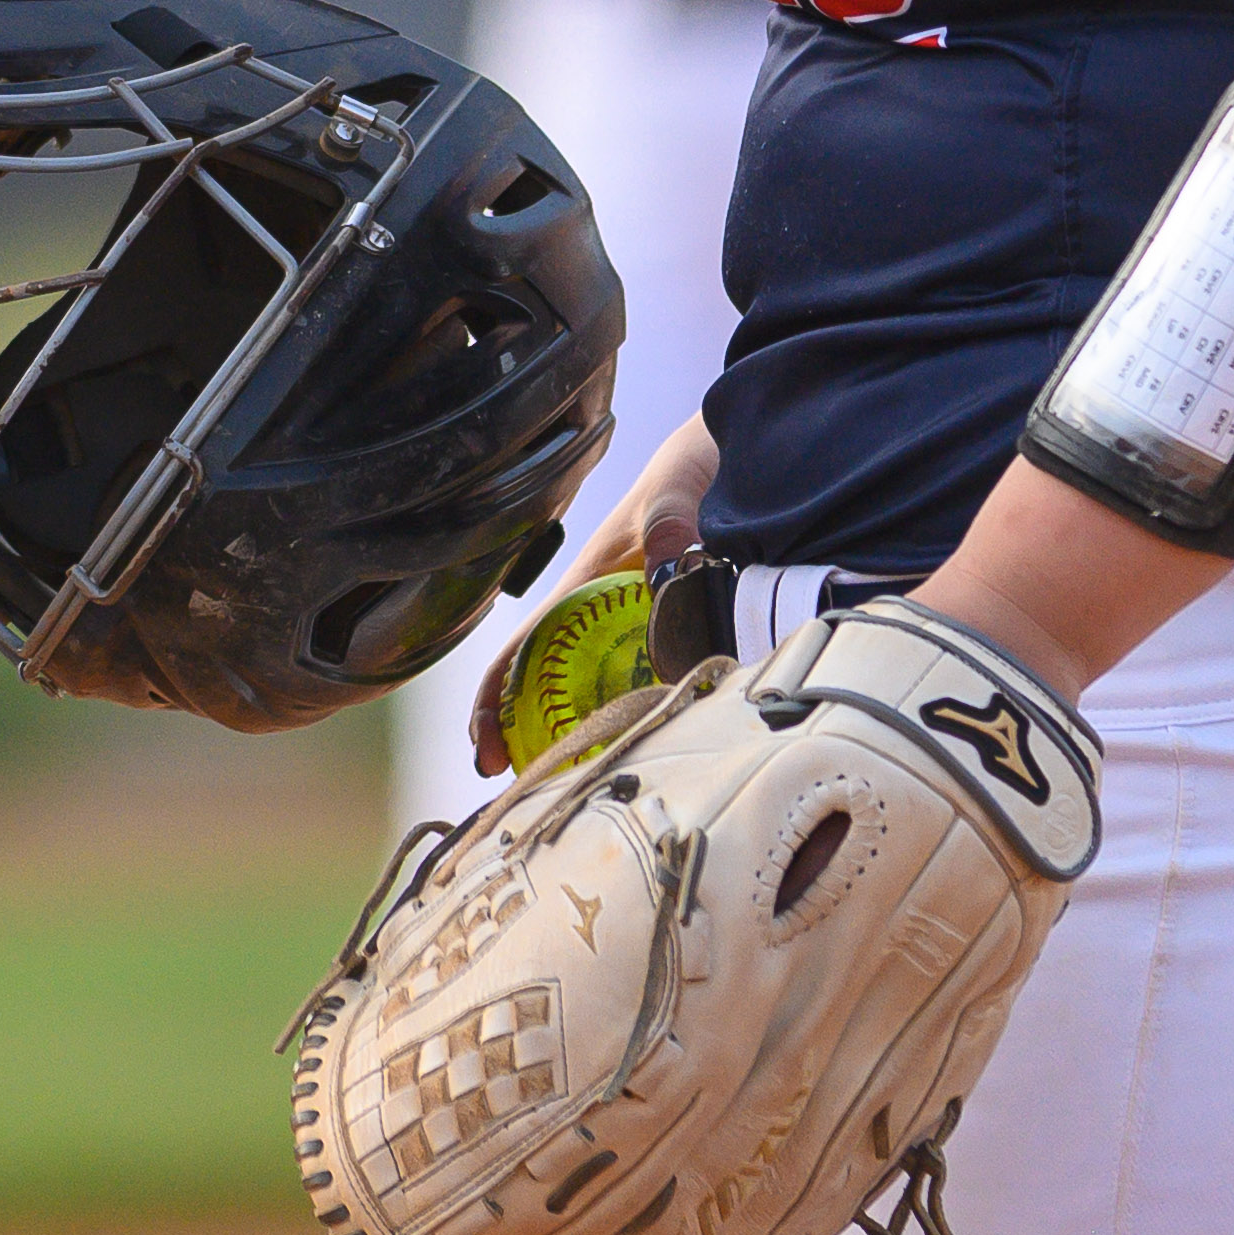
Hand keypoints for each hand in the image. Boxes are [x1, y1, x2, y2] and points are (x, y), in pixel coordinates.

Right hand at [469, 415, 718, 774]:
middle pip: (552, 683)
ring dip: (588, 736)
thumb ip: (671, 515)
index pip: (524, 647)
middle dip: (535, 739)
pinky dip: (645, 718)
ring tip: (591, 793)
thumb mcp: (682, 481)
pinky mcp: (683, 626)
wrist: (749, 436)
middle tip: (536, 798)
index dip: (494, 700)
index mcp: (589, 578)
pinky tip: (663, 752)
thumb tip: (663, 562)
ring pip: (601, 690)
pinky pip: (652, 682)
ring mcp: (642, 620)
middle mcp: (606, 606)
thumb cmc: (703, 457)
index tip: (484, 753)